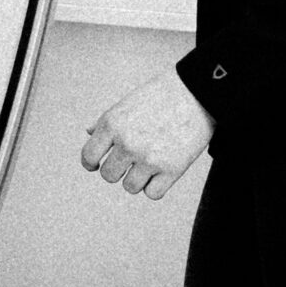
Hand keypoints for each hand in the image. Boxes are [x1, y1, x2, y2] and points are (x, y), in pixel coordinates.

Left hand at [80, 69, 213, 199]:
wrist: (197, 93)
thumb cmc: (160, 96)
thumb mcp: (126, 104)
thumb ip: (106, 122)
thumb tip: (88, 133)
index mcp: (112, 124)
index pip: (89, 156)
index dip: (90, 163)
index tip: (95, 165)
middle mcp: (127, 143)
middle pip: (109, 175)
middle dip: (116, 170)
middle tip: (128, 161)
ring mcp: (149, 158)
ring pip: (130, 187)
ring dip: (136, 179)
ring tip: (147, 164)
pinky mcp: (172, 170)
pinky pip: (152, 193)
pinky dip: (155, 187)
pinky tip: (160, 173)